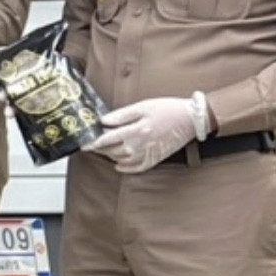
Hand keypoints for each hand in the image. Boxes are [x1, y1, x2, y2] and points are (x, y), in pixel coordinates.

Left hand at [84, 95, 204, 172]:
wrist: (191, 119)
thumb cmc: (168, 109)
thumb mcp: (143, 106)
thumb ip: (122, 115)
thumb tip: (104, 121)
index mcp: (134, 131)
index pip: (106, 140)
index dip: (93, 142)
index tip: (84, 143)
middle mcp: (139, 146)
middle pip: (111, 151)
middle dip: (100, 148)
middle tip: (93, 143)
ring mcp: (147, 154)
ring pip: (121, 160)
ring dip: (110, 156)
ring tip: (104, 150)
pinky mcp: (155, 159)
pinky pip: (136, 168)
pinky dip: (125, 168)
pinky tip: (119, 164)